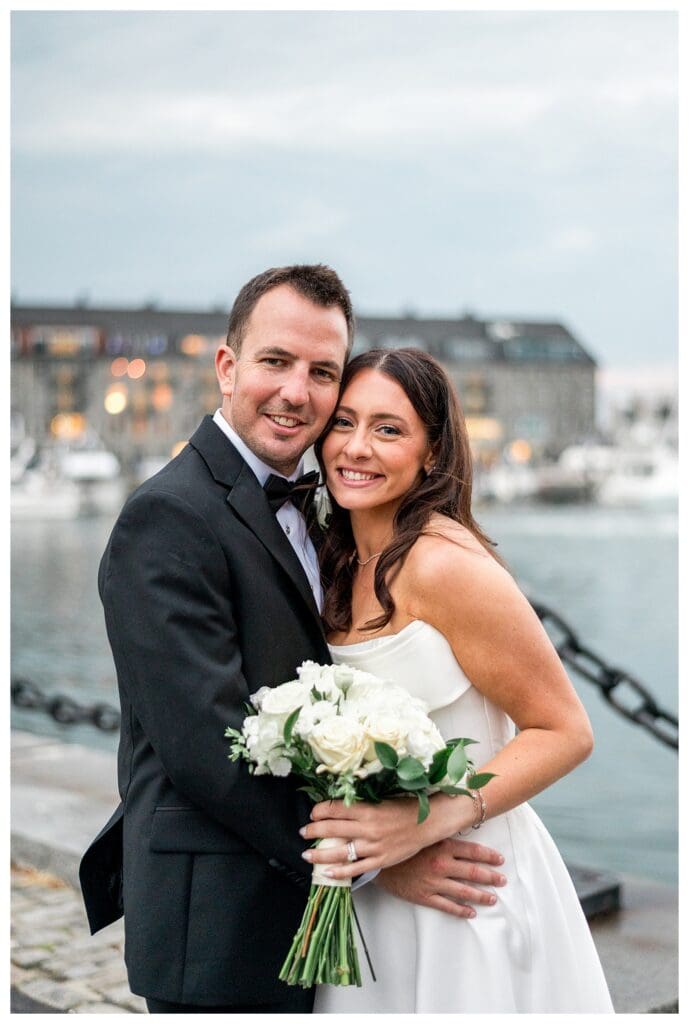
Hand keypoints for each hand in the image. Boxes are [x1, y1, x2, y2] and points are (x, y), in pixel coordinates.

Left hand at [300, 798, 440, 878]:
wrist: (428, 823)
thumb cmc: (405, 809)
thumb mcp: (381, 801)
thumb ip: (361, 806)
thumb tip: (339, 808)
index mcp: (368, 809)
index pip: (336, 809)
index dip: (320, 811)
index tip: (313, 813)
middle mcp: (368, 828)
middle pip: (332, 829)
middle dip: (313, 830)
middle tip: (304, 831)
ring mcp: (374, 846)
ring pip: (340, 852)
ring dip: (320, 854)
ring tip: (307, 855)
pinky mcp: (380, 860)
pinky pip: (356, 868)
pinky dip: (340, 871)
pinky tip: (327, 872)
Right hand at [375, 837, 506, 918]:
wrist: (375, 859)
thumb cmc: (398, 841)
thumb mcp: (421, 831)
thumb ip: (439, 830)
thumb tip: (456, 821)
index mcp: (442, 846)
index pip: (473, 851)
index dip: (489, 856)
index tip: (500, 860)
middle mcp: (441, 865)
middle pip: (473, 872)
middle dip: (490, 877)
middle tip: (503, 880)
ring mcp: (434, 882)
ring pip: (464, 892)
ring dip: (481, 895)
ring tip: (492, 898)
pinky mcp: (424, 896)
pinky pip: (447, 906)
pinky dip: (461, 910)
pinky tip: (471, 912)